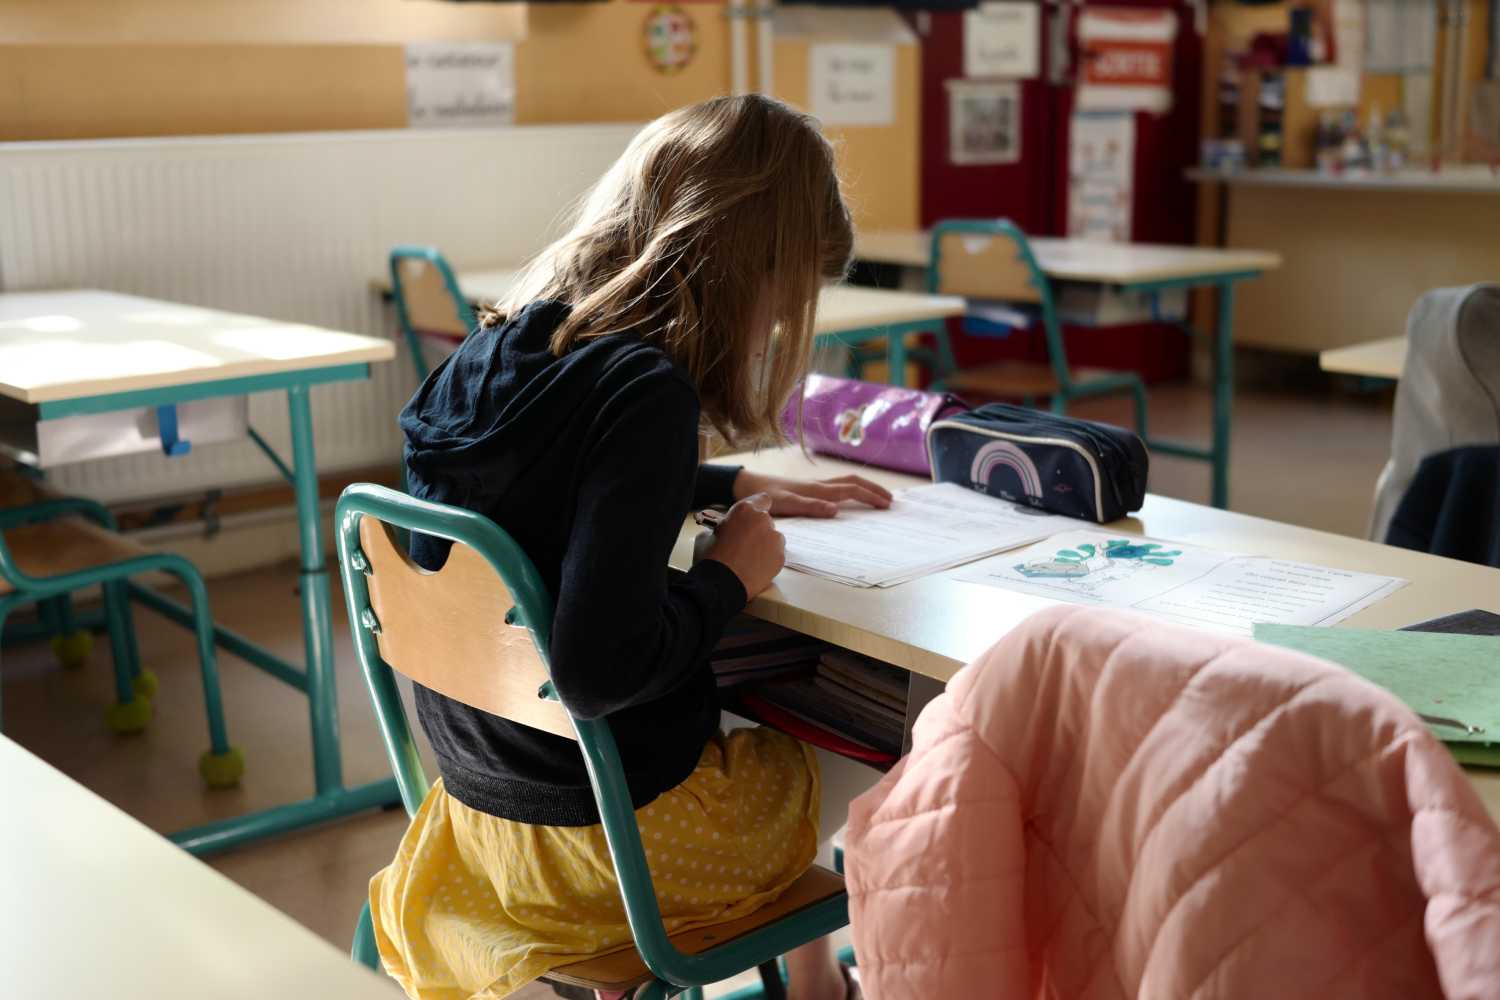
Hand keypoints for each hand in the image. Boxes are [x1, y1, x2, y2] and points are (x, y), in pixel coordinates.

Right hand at [702, 493, 784, 597]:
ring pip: (773, 538)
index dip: (757, 508)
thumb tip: (723, 531)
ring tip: (749, 559)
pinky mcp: (781, 557)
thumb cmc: (712, 558)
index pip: (762, 499)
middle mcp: (763, 520)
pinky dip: (769, 559)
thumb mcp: (706, 535)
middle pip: (766, 521)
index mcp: (745, 510)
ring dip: (764, 544)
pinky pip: (776, 554)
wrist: (722, 585)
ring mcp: (775, 539)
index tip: (752, 517)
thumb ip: (721, 527)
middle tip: (744, 543)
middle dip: (758, 529)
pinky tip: (755, 567)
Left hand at [733, 470, 892, 517]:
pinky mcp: (807, 488)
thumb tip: (836, 510)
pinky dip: (849, 490)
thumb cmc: (763, 496)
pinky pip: (835, 487)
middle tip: (890, 500)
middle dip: (873, 489)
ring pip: (845, 482)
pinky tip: (849, 498)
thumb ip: (810, 506)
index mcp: (817, 489)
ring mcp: (813, 485)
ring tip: (876, 497)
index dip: (870, 496)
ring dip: (863, 488)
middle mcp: (818, 485)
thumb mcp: (785, 504)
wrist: (747, 486)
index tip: (886, 504)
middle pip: (853, 482)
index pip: (851, 490)